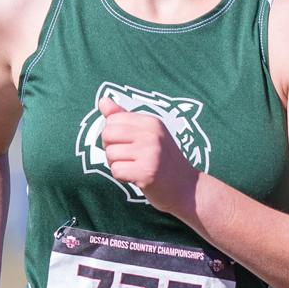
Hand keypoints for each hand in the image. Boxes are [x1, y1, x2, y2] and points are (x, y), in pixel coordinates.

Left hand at [98, 97, 197, 213]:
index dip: (113, 135)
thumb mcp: (147, 134)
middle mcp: (151, 134)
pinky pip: (116, 171)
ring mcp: (150, 153)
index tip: (128, 145)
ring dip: (117, 165)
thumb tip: (102, 100)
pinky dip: (121, 177)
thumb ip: (123, 118)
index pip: (112, 119)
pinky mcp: (147, 172)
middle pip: (107, 134)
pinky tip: (136, 178)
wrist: (186, 188)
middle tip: (128, 158)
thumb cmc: (162, 160)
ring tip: (134, 168)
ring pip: (110, 154)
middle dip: (111, 149)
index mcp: (151, 122)